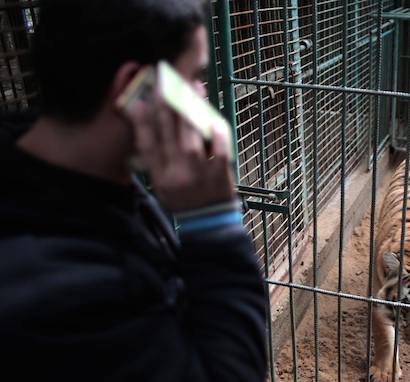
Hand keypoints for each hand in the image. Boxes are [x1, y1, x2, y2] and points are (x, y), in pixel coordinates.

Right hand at [128, 93, 235, 211]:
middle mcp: (177, 174)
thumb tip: (150, 120)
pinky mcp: (220, 175)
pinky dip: (218, 136)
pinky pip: (220, 152)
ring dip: (192, 112)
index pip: (147, 146)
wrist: (208, 220)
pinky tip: (215, 119)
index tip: (139, 102)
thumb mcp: (162, 182)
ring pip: (192, 139)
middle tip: (168, 82)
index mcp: (160, 176)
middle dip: (168, 106)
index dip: (142, 124)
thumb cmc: (184, 196)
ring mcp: (200, 175)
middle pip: (169, 136)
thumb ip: (157, 156)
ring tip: (193, 88)